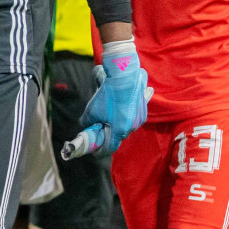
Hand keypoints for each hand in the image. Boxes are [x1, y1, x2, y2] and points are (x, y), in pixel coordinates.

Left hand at [75, 41, 150, 156]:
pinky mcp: (143, 108)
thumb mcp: (92, 111)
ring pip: (126, 125)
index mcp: (120, 131)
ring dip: (118, 123)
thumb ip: (87, 123)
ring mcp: (139, 118)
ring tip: (110, 113)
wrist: (124, 76)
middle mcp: (132, 127)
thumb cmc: (107, 95)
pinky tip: (121, 106)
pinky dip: (126, 114)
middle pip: (118, 136)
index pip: (109, 148)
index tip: (95, 152)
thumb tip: (85, 127)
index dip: (101, 151)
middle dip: (109, 133)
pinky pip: (133, 116)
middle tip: (100, 127)